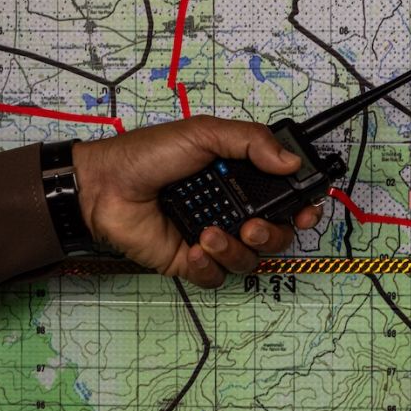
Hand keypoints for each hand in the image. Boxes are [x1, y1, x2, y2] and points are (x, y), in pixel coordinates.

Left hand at [69, 117, 324, 287]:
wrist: (104, 186)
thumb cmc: (148, 154)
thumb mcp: (203, 134)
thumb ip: (250, 141)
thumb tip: (291, 162)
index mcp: (239, 177)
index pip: (285, 197)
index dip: (302, 208)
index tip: (305, 211)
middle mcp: (231, 208)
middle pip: (276, 234)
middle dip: (272, 235)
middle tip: (251, 227)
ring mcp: (212, 236)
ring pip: (249, 260)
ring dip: (235, 251)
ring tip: (208, 235)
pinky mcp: (189, 261)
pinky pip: (216, 277)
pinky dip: (208, 266)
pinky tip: (193, 248)